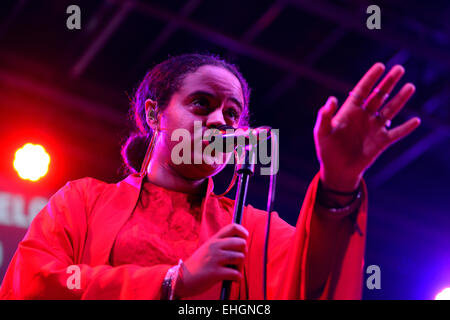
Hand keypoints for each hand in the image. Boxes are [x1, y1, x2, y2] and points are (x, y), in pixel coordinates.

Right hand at [174, 223, 247, 297]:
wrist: (181, 278)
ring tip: (234, 271)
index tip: (245, 238)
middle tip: (238, 261)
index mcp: (213, 239)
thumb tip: (242, 244)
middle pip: (241, 242)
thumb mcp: (208, 249)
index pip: (233, 227)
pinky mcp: (215, 273)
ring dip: (240, 267)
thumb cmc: (198, 265)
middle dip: (244, 253)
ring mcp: (215, 259)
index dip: (243, 232)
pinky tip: (232, 280)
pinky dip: (237, 278)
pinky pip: (235, 274)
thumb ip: (221, 244)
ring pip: (240, 258)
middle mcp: (215, 246)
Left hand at [314, 63, 420, 191]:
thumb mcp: (322, 132)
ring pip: (390, 110)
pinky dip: (406, 128)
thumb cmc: (326, 150)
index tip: (380, 66)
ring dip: (400, 99)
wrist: (337, 170)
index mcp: (349, 111)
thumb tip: (331, 99)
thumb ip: (324, 116)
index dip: (371, 78)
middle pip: (379, 96)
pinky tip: (416, 121)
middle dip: (389, 83)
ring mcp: (374, 128)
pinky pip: (396, 133)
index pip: (362, 90)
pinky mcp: (381, 142)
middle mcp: (364, 117)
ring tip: (410, 87)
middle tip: (400, 69)